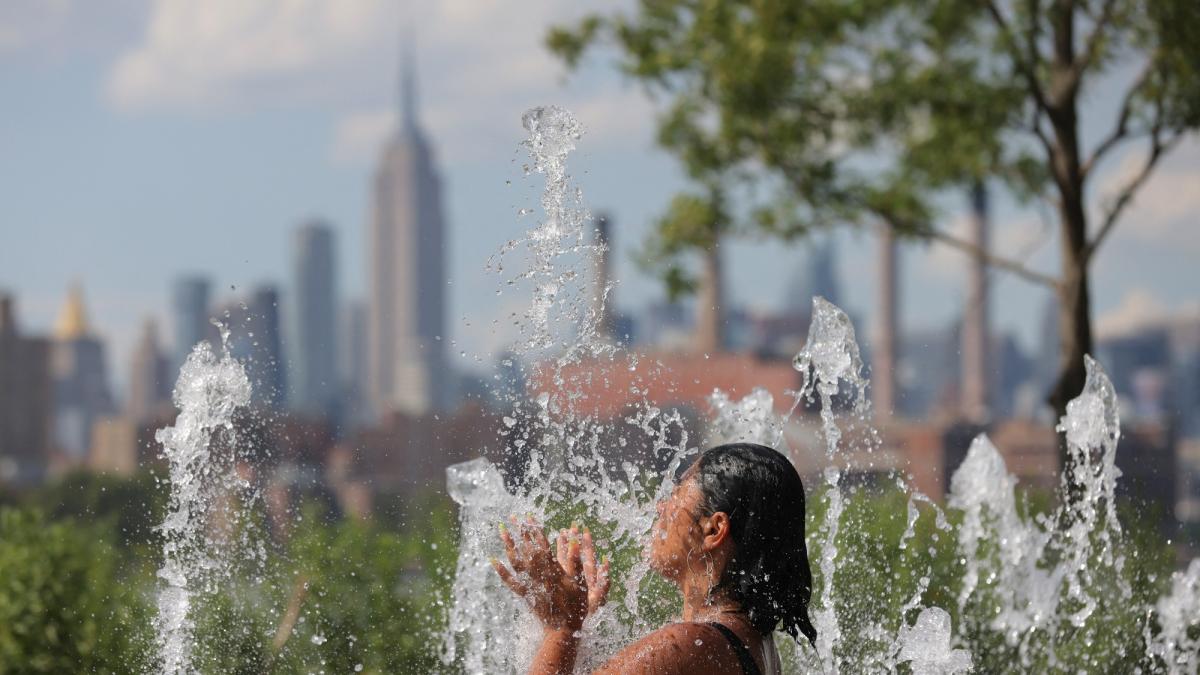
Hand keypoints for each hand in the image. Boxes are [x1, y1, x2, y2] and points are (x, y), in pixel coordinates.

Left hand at [491, 517, 610, 632]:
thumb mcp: (580, 583)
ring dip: (509, 546)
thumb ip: (576, 561)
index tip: (529, 518)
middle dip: (520, 533)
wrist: (563, 629)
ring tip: (502, 532)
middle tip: (512, 518)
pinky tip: (494, 561)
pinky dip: (502, 571)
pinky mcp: (525, 594)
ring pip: (517, 562)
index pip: (543, 545)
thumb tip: (574, 541)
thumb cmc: (575, 606)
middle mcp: (540, 574)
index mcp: (554, 570)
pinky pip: (511, 582)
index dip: (535, 530)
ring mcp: (531, 584)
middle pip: (527, 549)